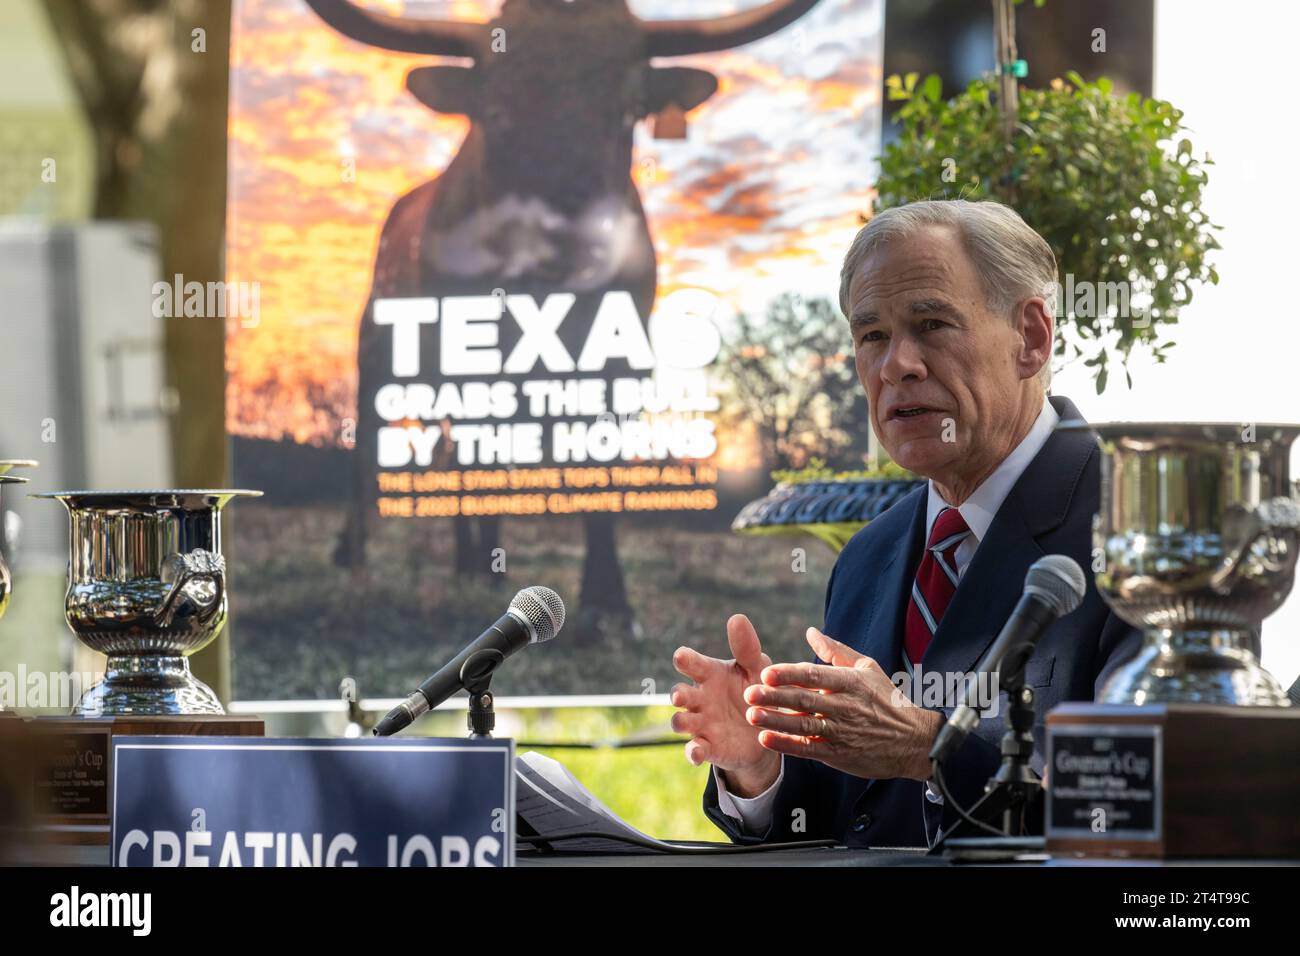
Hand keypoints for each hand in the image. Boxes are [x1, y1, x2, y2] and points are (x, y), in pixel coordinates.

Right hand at [671, 614, 780, 796]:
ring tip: (686, 721)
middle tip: (679, 695)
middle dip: (676, 694)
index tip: (681, 657)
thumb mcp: (757, 668)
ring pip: (680, 721)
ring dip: (680, 721)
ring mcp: (701, 723)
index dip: (684, 660)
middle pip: (679, 693)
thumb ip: (746, 647)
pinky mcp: (708, 747)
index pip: (691, 663)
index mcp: (710, 674)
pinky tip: (696, 752)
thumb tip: (737, 617)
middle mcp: (700, 698)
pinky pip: (693, 750)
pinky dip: (692, 752)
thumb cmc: (757, 690)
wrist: (767, 731)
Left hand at [744, 627, 942, 781]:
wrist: (912, 741)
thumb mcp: (867, 668)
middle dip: (775, 697)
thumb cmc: (886, 700)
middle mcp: (845, 707)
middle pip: (805, 701)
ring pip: (804, 726)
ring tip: (751, 715)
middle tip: (749, 693)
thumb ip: (836, 650)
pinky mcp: (839, 754)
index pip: (816, 675)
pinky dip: (787, 745)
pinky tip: (766, 739)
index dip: (790, 675)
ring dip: (776, 721)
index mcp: (851, 682)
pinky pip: (809, 749)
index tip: (767, 673)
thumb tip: (810, 632)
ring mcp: (842, 732)